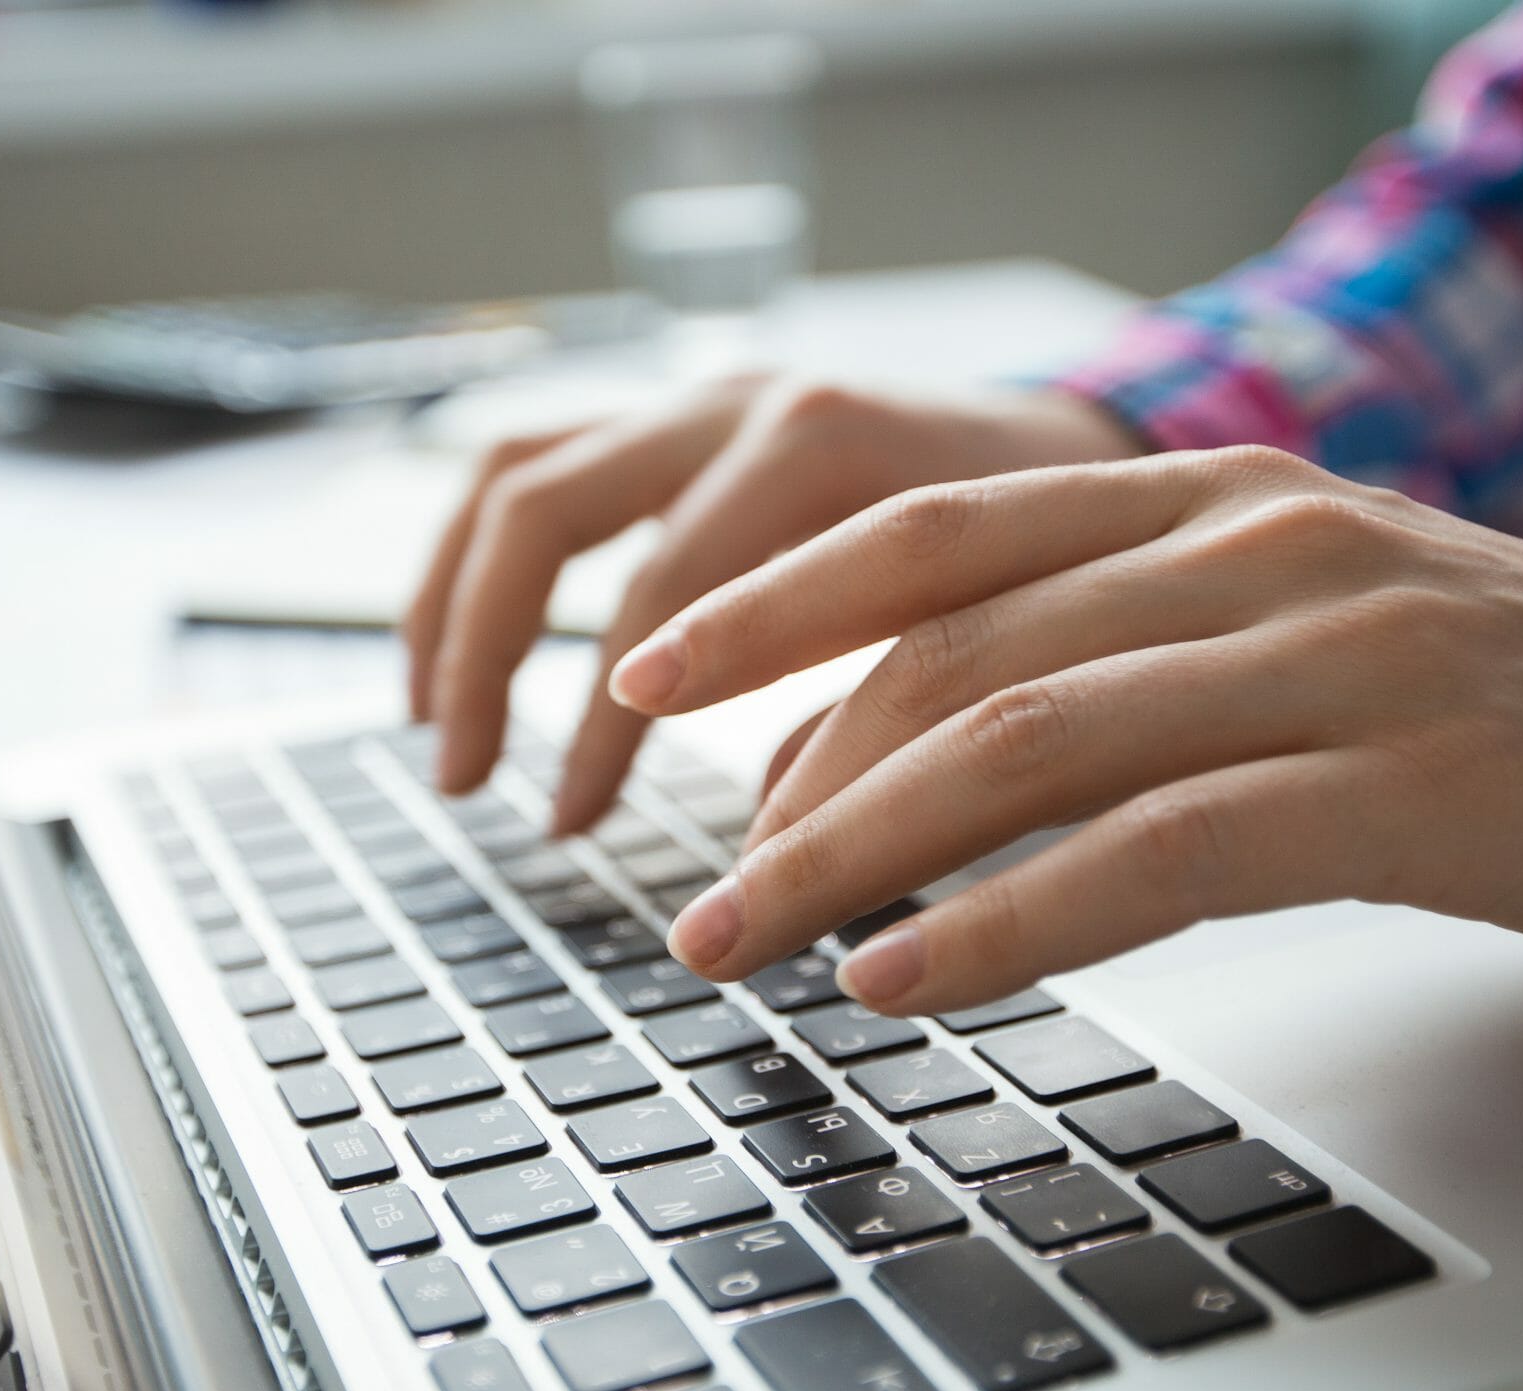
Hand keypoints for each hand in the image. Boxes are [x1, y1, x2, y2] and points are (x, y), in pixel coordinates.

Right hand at [402, 375, 1137, 828]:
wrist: (1089, 446)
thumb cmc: (1055, 559)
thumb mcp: (989, 633)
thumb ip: (874, 719)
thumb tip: (765, 859)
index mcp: (818, 445)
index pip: (661, 590)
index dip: (602, 722)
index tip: (574, 826)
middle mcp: (739, 402)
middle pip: (544, 508)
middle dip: (486, 652)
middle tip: (466, 783)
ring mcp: (698, 400)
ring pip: (517, 474)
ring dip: (453, 601)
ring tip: (434, 722)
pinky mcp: (679, 419)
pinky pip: (540, 466)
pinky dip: (484, 563)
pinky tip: (471, 652)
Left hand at [605, 447, 1522, 1012]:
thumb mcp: (1314, 631)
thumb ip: (1143, 655)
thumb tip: (939, 761)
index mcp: (1222, 493)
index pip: (940, 524)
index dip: (775, 602)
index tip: (650, 679)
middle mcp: (1259, 543)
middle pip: (950, 644)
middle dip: (784, 774)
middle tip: (686, 889)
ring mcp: (1334, 652)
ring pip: (1023, 738)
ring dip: (851, 854)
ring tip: (743, 946)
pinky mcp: (1405, 785)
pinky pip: (1151, 850)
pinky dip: (1004, 919)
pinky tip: (906, 979)